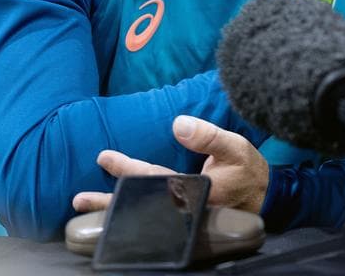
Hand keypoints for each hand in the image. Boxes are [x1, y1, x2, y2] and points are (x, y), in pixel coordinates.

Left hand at [72, 115, 268, 214]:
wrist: (265, 199)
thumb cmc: (247, 170)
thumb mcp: (235, 146)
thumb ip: (208, 135)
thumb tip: (178, 124)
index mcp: (195, 191)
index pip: (154, 181)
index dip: (127, 169)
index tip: (103, 158)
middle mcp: (183, 209)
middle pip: (140, 207)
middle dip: (109, 203)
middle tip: (80, 200)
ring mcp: (180, 219)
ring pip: (142, 216)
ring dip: (112, 212)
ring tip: (85, 208)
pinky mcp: (180, 221)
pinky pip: (149, 219)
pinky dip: (127, 216)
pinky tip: (108, 213)